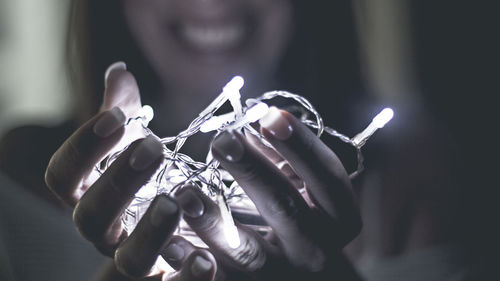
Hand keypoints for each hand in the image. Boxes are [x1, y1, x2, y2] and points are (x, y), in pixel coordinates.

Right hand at [45, 62, 216, 280]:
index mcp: (92, 196)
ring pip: (128, 258)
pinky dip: (187, 275)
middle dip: (117, 181)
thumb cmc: (149, 181)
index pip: (63, 177)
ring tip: (175, 201)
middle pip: (89, 216)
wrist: (175, 232)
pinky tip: (207, 258)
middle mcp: (107, 230)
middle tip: (151, 147)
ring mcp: (136, 259)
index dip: (83, 148)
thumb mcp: (136, 146)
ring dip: (149, 230)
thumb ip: (125, 115)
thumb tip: (119, 71)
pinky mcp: (168, 277)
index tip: (117, 116)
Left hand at [171, 107, 362, 280]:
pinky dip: (192, 262)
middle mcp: (316, 250)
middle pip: (286, 209)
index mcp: (338, 217)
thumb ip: (284, 156)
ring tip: (185, 192)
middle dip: (253, 172)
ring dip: (213, 221)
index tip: (270, 115)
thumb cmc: (299, 213)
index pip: (328, 177)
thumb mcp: (302, 184)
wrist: (297, 270)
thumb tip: (256, 118)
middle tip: (223, 140)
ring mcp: (281, 273)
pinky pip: (220, 280)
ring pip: (247, 252)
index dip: (301, 146)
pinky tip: (169, 242)